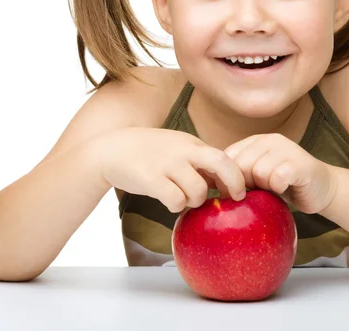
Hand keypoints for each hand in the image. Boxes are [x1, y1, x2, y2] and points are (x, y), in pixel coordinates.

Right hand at [95, 127, 245, 212]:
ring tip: (185, 199)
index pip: (225, 156)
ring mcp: (167, 163)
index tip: (238, 191)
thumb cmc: (148, 153)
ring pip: (199, 190)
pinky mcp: (150, 178)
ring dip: (196, 201)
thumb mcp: (176, 149)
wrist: (109, 150)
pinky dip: (176, 206)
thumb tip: (222, 183)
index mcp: (191, 143)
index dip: (236, 176)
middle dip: (234, 182)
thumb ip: (198, 162)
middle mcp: (183, 150)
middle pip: (221, 162)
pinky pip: (175, 200)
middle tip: (235, 197)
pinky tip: (169, 202)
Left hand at [224, 133, 336, 213]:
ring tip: (274, 188)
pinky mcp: (300, 163)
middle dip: (245, 184)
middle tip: (257, 192)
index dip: (227, 177)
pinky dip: (278, 188)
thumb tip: (211, 183)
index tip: (234, 192)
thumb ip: (240, 173)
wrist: (322, 189)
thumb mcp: (258, 176)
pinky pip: (277, 177)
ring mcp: (287, 149)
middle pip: (241, 164)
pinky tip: (285, 188)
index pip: (229, 156)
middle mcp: (271, 140)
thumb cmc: (286, 185)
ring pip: (258, 172)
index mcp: (257, 140)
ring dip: (264, 187)